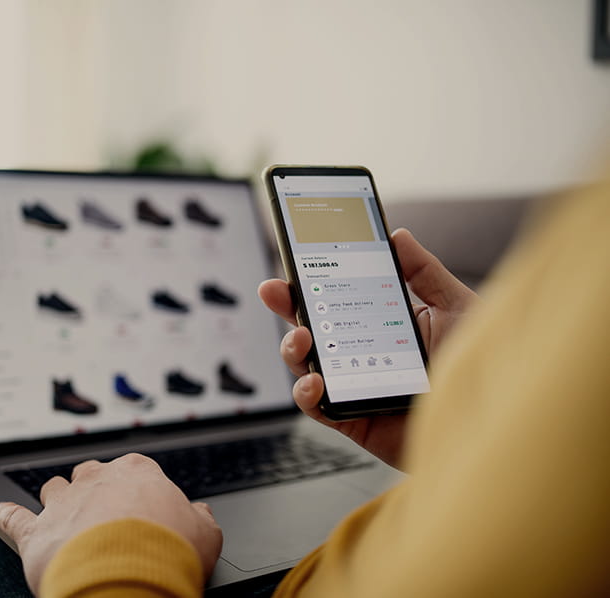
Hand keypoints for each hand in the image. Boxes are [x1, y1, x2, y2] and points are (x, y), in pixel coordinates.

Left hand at [0, 453, 222, 593]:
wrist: (127, 580)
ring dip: (57, 500)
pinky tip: (2, 513)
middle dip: (95, 490)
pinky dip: (7, 516)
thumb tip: (200, 513)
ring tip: (62, 516)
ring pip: (53, 488)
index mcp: (137, 472)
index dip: (137, 490)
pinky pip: (13, 518)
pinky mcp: (35, 532)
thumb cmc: (169, 553)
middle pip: (90, 474)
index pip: (134, 469)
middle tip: (105, 516)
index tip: (142, 507)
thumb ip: (201, 518)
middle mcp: (96, 479)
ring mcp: (63, 503)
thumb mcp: (206, 535)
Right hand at [258, 228, 477, 467]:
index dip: (311, 279)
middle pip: (313, 325)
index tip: (295, 259)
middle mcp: (362, 352)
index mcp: (382, 322)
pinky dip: (306, 393)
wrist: (495, 425)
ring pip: (306, 364)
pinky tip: (316, 381)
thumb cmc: (484, 369)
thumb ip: (426, 273)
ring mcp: (354, 384)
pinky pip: (317, 407)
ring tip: (303, 339)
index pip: (338, 296)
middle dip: (287, 306)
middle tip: (274, 290)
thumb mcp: (458, 309)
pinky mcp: (353, 418)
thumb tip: (398, 235)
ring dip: (292, 347)